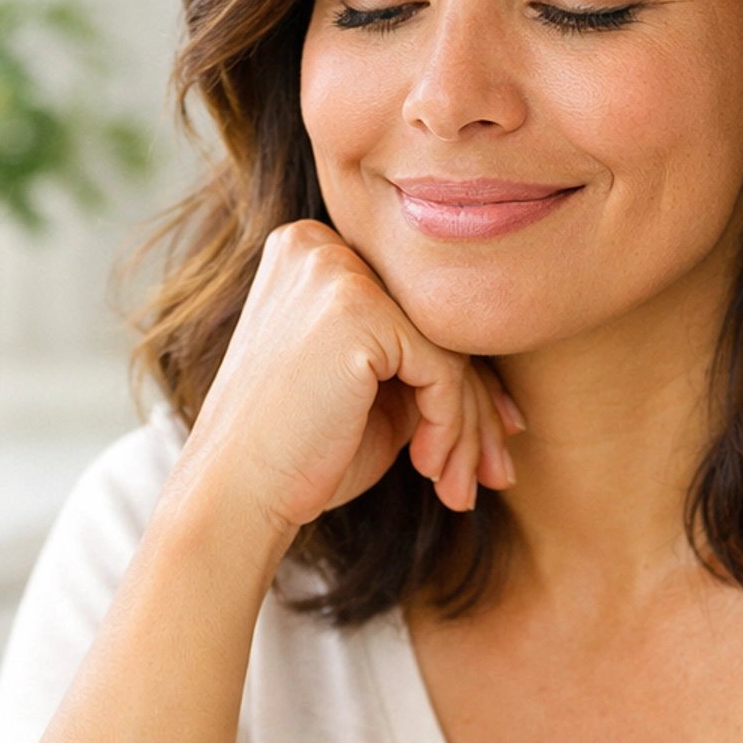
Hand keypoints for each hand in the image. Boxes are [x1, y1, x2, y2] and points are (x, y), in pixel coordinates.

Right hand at [173, 220, 522, 536]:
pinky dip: (450, 427)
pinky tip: (428, 469)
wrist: (235, 498)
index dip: (463, 382)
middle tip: (496, 473)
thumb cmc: (298, 457)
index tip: (494, 439)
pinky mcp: (355, 307)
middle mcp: (318, 244)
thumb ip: (422, 363)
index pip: (416, 313)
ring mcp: (334, 268)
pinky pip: (443, 370)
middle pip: (436, 325)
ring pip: (449, 348)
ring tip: (461, 488)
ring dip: (469, 429)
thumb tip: (507, 391)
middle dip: (477, 409)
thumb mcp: (371, 396)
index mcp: (312, 252)